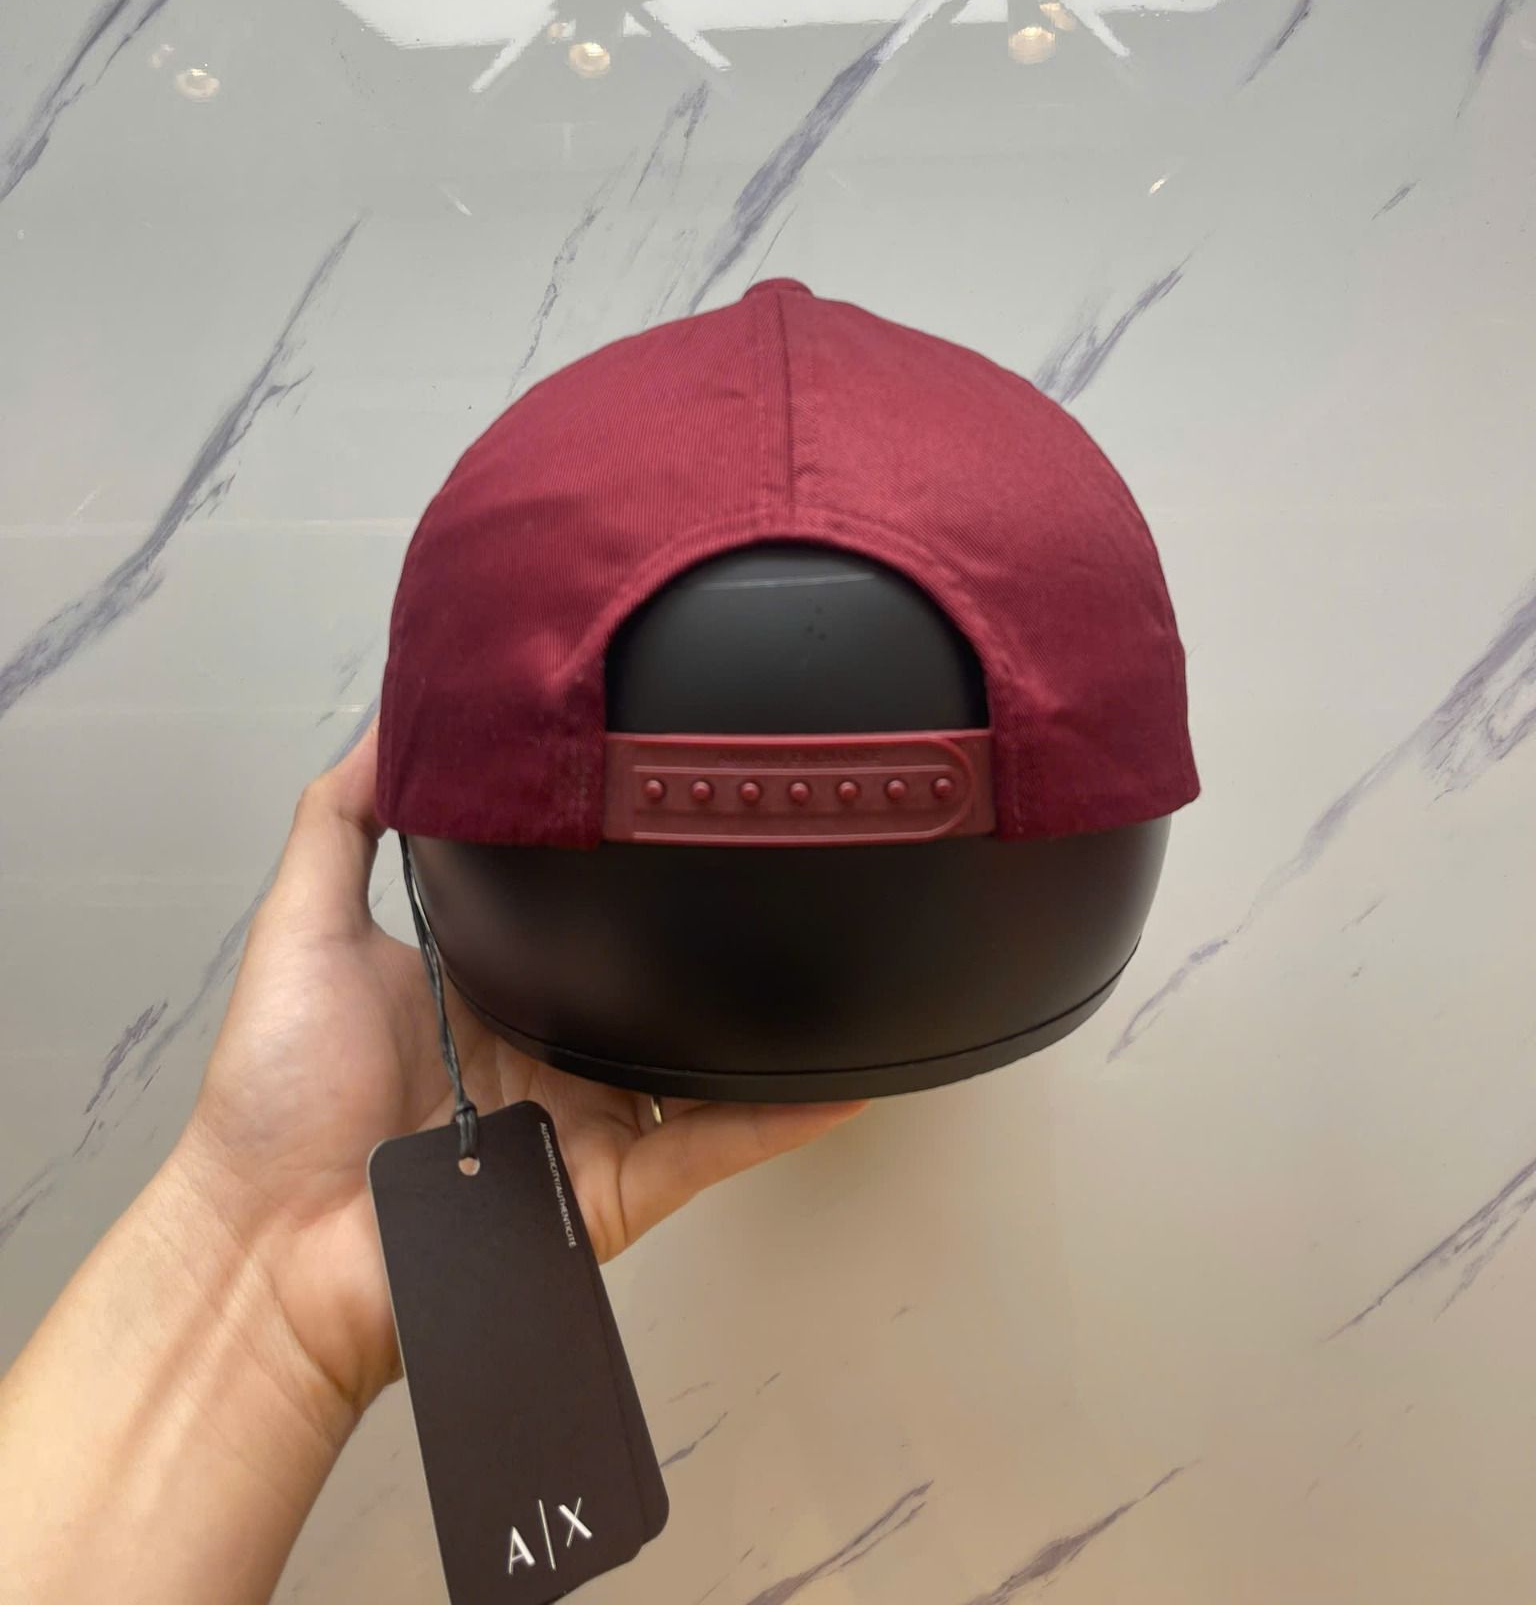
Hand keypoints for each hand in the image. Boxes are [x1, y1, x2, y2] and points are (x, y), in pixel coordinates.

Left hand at [178, 725, 862, 1422]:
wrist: (266, 1253)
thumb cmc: (274, 1099)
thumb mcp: (303, 927)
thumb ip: (346, 820)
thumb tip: (397, 717)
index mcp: (487, 982)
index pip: (575, 909)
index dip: (619, 858)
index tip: (666, 781)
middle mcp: (546, 1045)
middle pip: (648, 981)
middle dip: (711, 932)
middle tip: (774, 848)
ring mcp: (585, 1119)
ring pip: (697, 1063)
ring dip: (763, 1023)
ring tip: (838, 952)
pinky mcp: (611, 1190)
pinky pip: (710, 1149)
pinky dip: (777, 1116)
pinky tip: (838, 1073)